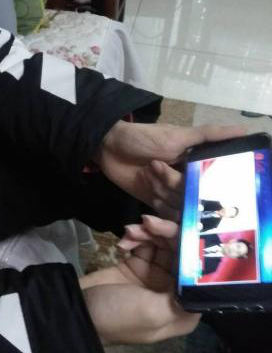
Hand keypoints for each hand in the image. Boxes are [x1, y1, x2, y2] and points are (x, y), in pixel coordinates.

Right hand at [80, 215, 199, 344]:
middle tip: (148, 221)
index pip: (198, 270)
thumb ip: (183, 296)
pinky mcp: (134, 266)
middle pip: (180, 252)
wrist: (76, 312)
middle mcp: (173, 290)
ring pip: (162, 244)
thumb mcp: (153, 312)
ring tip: (129, 231)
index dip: (193, 247)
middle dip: (166, 234)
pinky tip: (123, 240)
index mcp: (184, 307)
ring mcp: (153, 277)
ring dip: (148, 233)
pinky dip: (135, 237)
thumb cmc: (118, 316)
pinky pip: (143, 243)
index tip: (182, 226)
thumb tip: (208, 281)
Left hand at [94, 121, 245, 217]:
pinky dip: (152, 222)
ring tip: (145, 174)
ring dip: (159, 195)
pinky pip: (160, 218)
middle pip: (190, 199)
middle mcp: (187, 183)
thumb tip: (245, 130)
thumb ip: (210, 135)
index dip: (202, 187)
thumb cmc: (145, 137)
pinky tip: (144, 221)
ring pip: (175, 210)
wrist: (107, 145)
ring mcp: (169, 195)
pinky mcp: (153, 203)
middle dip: (171, 186)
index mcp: (198, 167)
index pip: (209, 186)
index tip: (190, 183)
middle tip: (153, 166)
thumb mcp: (179, 135)